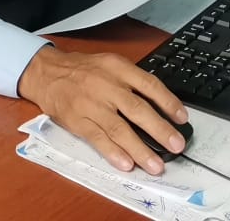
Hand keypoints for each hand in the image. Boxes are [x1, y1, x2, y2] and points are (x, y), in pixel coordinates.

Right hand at [18, 46, 187, 174]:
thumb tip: (160, 106)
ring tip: (156, 165)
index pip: (149, 85)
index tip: (182, 118)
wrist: (47, 73)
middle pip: (137, 109)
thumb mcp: (110, 64)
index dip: (168, 102)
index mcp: (118, 69)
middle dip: (160, 130)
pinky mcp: (77, 121)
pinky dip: (113, 152)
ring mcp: (91, 105)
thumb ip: (132, 82)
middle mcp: (106, 86)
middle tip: (176, 145)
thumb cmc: (83, 71)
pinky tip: (126, 164)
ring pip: (119, 129)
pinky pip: (97, 138)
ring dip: (139, 149)